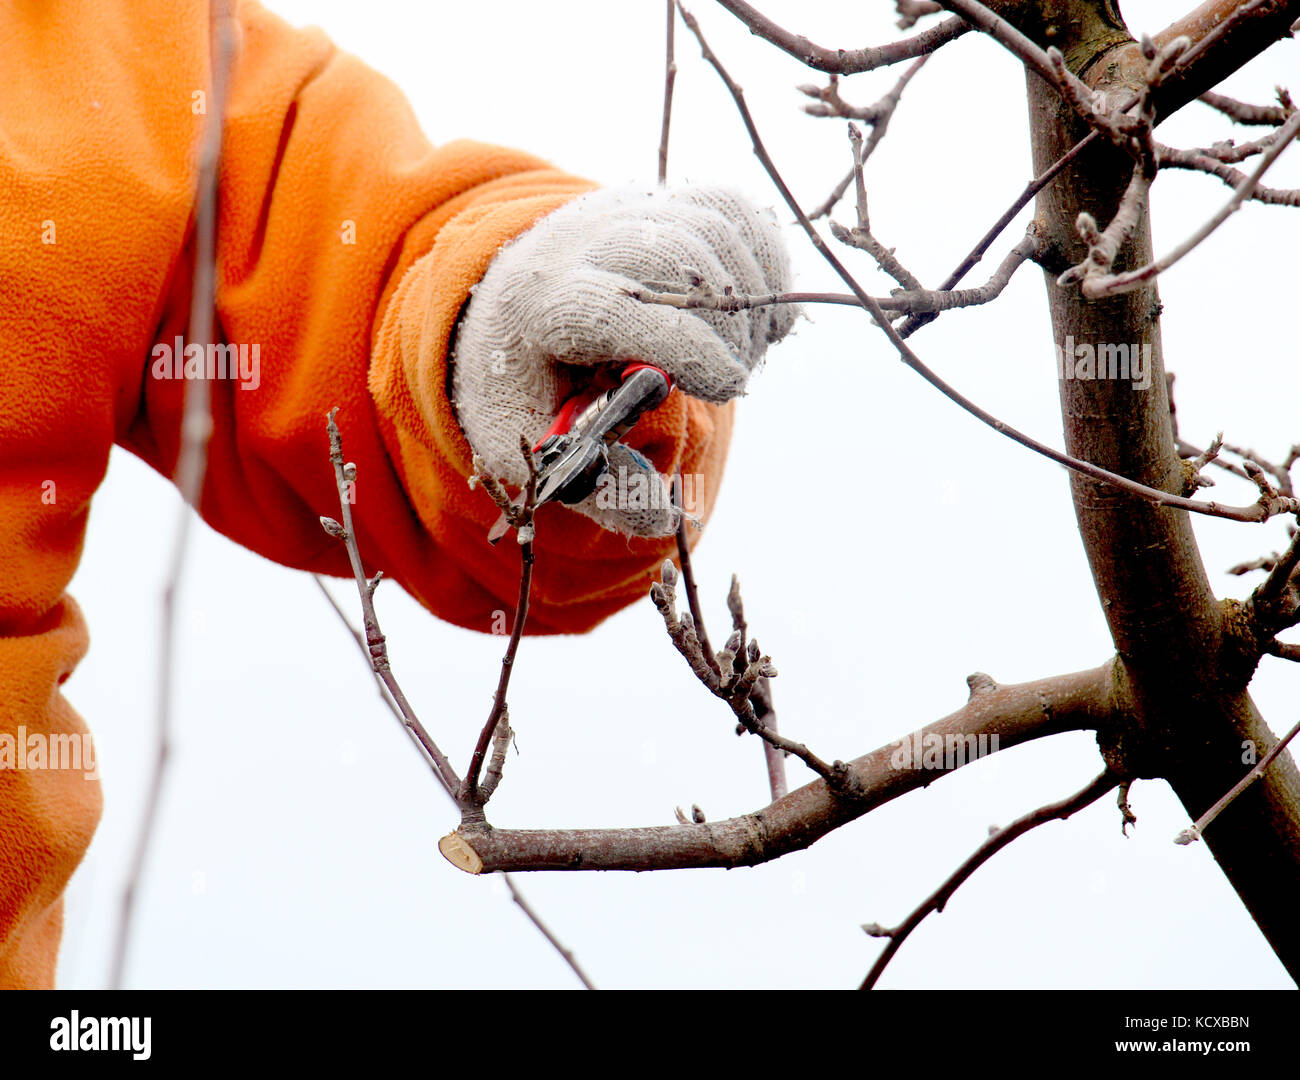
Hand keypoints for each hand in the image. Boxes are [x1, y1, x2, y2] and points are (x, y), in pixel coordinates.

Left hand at [449, 185, 794, 535]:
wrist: (500, 301)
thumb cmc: (517, 382)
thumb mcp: (524, 444)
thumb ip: (591, 484)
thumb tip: (661, 520)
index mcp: (536, 302)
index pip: (615, 306)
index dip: (684, 345)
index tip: (728, 385)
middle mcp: (579, 241)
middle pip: (673, 257)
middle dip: (722, 325)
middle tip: (727, 381)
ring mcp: (623, 213)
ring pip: (710, 229)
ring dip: (746, 297)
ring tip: (735, 355)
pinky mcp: (661, 203)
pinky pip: (731, 210)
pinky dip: (761, 260)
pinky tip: (751, 315)